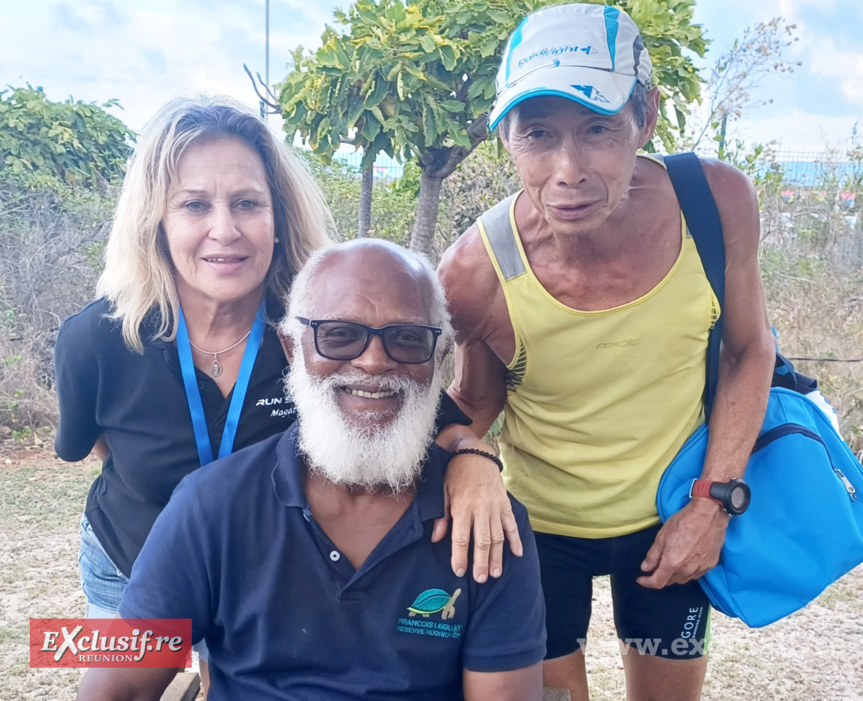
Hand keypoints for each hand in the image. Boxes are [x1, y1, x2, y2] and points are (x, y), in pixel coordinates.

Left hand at [432, 449, 522, 582]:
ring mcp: (495, 507)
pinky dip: (516, 540)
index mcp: (462, 507)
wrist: (476, 454)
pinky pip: (512, 525)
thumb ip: (441, 516)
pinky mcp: (505, 504)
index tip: (459, 571)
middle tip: (480, 580)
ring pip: (497, 537)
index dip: (460, 556)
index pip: (461, 537)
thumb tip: (436, 539)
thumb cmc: (456, 474)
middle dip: (480, 562)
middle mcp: (480, 509)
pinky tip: (517, 554)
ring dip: (497, 557)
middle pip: (481, 541)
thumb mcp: (442, 491)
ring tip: (495, 574)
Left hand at [637, 499, 729, 588]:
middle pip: (670, 581)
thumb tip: (646, 568)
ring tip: (670, 563)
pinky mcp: (710, 565)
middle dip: (660, 577)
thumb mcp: (662, 536)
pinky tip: (685, 562)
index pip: (658, 582)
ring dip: (674, 575)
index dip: (647, 582)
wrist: (708, 515)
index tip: (641, 579)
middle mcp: (687, 570)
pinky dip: (687, 571)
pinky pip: (695, 574)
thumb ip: (653, 555)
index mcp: (672, 563)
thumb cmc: (683, 522)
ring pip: (683, 579)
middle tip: (654, 567)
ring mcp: (700, 569)